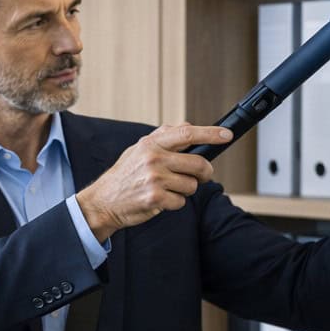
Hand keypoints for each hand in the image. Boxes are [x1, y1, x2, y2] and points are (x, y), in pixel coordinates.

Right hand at [74, 123, 232, 241]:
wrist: (102, 202)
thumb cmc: (123, 176)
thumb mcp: (137, 150)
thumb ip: (162, 138)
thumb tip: (187, 127)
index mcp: (151, 144)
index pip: (187, 133)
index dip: (211, 133)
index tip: (226, 135)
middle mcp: (154, 159)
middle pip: (198, 163)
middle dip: (204, 172)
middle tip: (199, 176)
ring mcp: (155, 179)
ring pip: (191, 185)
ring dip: (184, 190)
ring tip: (167, 189)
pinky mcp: (155, 198)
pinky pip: (181, 201)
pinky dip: (174, 203)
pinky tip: (160, 200)